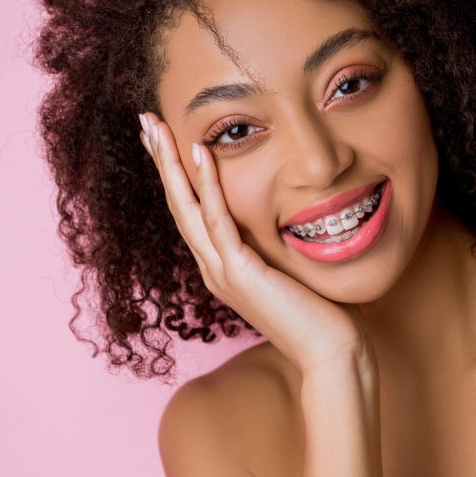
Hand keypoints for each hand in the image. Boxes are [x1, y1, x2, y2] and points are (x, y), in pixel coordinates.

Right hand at [138, 112, 374, 379]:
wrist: (330, 354)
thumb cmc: (322, 316)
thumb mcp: (293, 272)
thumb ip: (281, 248)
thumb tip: (294, 221)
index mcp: (226, 268)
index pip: (194, 213)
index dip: (179, 176)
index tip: (168, 141)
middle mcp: (215, 269)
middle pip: (179, 205)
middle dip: (162, 162)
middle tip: (145, 122)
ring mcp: (223, 272)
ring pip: (187, 208)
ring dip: (171, 165)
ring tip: (155, 127)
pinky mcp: (241, 273)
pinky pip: (218, 221)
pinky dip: (206, 186)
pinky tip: (199, 153)